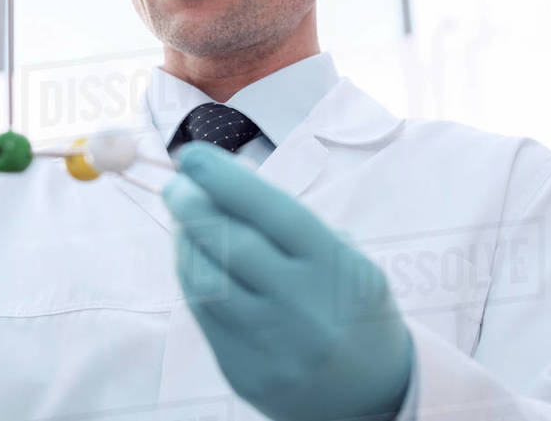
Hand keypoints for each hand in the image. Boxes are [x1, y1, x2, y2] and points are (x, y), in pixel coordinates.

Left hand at [161, 141, 413, 420]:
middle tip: (176, 186)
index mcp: (336, 270)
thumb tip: (223, 177)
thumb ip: (289, 223)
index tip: (192, 154)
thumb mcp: (345, 259)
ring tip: (185, 221)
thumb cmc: (352, 306)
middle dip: (193, 207)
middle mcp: (304, 310)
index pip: (273, 213)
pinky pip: (203, 316)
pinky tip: (192, 257)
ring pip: (206, 282)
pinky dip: (191, 277)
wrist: (374, 395)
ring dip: (185, 242)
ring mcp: (273, 347)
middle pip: (230, 247)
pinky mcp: (245, 374)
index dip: (226, 180)